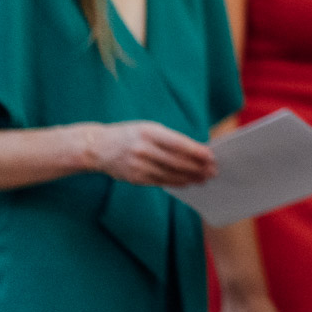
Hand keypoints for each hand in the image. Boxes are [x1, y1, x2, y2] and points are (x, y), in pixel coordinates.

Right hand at [89, 121, 216, 186]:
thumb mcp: (148, 129)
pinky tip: (187, 183)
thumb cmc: (130, 135)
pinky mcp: (134, 177)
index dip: (196, 151)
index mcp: (149, 132)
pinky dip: (175, 183)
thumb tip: (196, 151)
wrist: (98, 147)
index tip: (211, 156)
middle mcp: (143, 149)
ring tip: (204, 179)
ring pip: (169, 174)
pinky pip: (159, 182)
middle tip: (213, 171)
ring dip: (189, 177)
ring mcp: (137, 165)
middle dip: (197, 167)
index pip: (177, 143)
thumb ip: (170, 139)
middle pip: (176, 161)